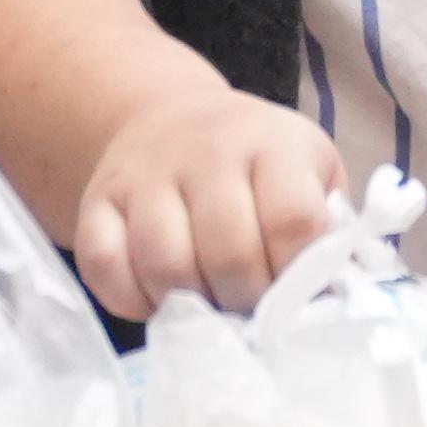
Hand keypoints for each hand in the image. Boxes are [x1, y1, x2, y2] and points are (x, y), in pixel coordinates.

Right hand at [68, 84, 348, 318]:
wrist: (173, 121)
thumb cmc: (259, 166)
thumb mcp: (312, 175)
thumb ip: (329, 231)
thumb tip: (329, 301)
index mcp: (273, 144)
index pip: (294, 220)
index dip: (298, 272)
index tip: (295, 288)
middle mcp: (206, 150)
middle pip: (229, 252)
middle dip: (246, 299)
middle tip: (250, 305)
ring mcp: (145, 174)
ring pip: (165, 265)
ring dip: (191, 306)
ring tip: (207, 301)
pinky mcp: (97, 201)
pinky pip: (104, 266)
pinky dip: (133, 300)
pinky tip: (159, 296)